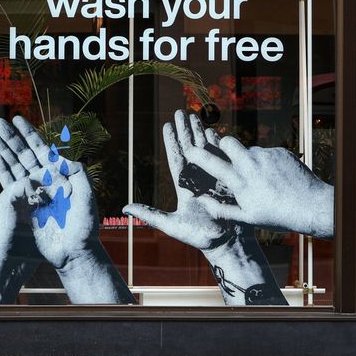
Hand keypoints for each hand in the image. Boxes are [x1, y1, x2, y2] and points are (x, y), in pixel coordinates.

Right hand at [0, 116, 132, 303]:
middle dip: (12, 137)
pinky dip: (2, 168)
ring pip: (16, 165)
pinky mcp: (24, 204)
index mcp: (62, 176)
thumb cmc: (84, 226)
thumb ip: (78, 175)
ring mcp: (34, 191)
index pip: (43, 150)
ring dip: (4, 148)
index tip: (18, 119)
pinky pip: (10, 182)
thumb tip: (66, 158)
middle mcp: (47, 181)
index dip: (30, 134)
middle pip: (26, 154)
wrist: (72, 251)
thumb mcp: (86, 197)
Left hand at [124, 111, 286, 305]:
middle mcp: (199, 179)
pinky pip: (224, 159)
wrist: (227, 243)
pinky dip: (220, 145)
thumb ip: (150, 214)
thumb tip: (125, 207)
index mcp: (185, 187)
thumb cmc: (200, 237)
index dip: (171, 142)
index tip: (166, 125)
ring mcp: (215, 178)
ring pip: (206, 150)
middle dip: (185, 130)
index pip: (176, 158)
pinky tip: (216, 131)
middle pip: (191, 149)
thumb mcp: (172, 225)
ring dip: (201, 133)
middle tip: (180, 112)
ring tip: (196, 116)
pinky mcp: (230, 181)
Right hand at [178, 118, 333, 238]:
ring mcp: (267, 156)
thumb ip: (222, 208)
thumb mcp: (248, 217)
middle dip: (224, 146)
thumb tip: (202, 201)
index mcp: (241, 181)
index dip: (196, 154)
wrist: (311, 205)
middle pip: (228, 142)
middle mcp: (252, 164)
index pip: (211, 162)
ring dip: (250, 160)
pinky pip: (267, 153)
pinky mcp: (281, 152)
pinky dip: (267, 163)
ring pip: (250, 150)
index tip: (188, 151)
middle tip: (228, 158)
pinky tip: (276, 177)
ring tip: (261, 179)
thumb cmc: (277, 215)